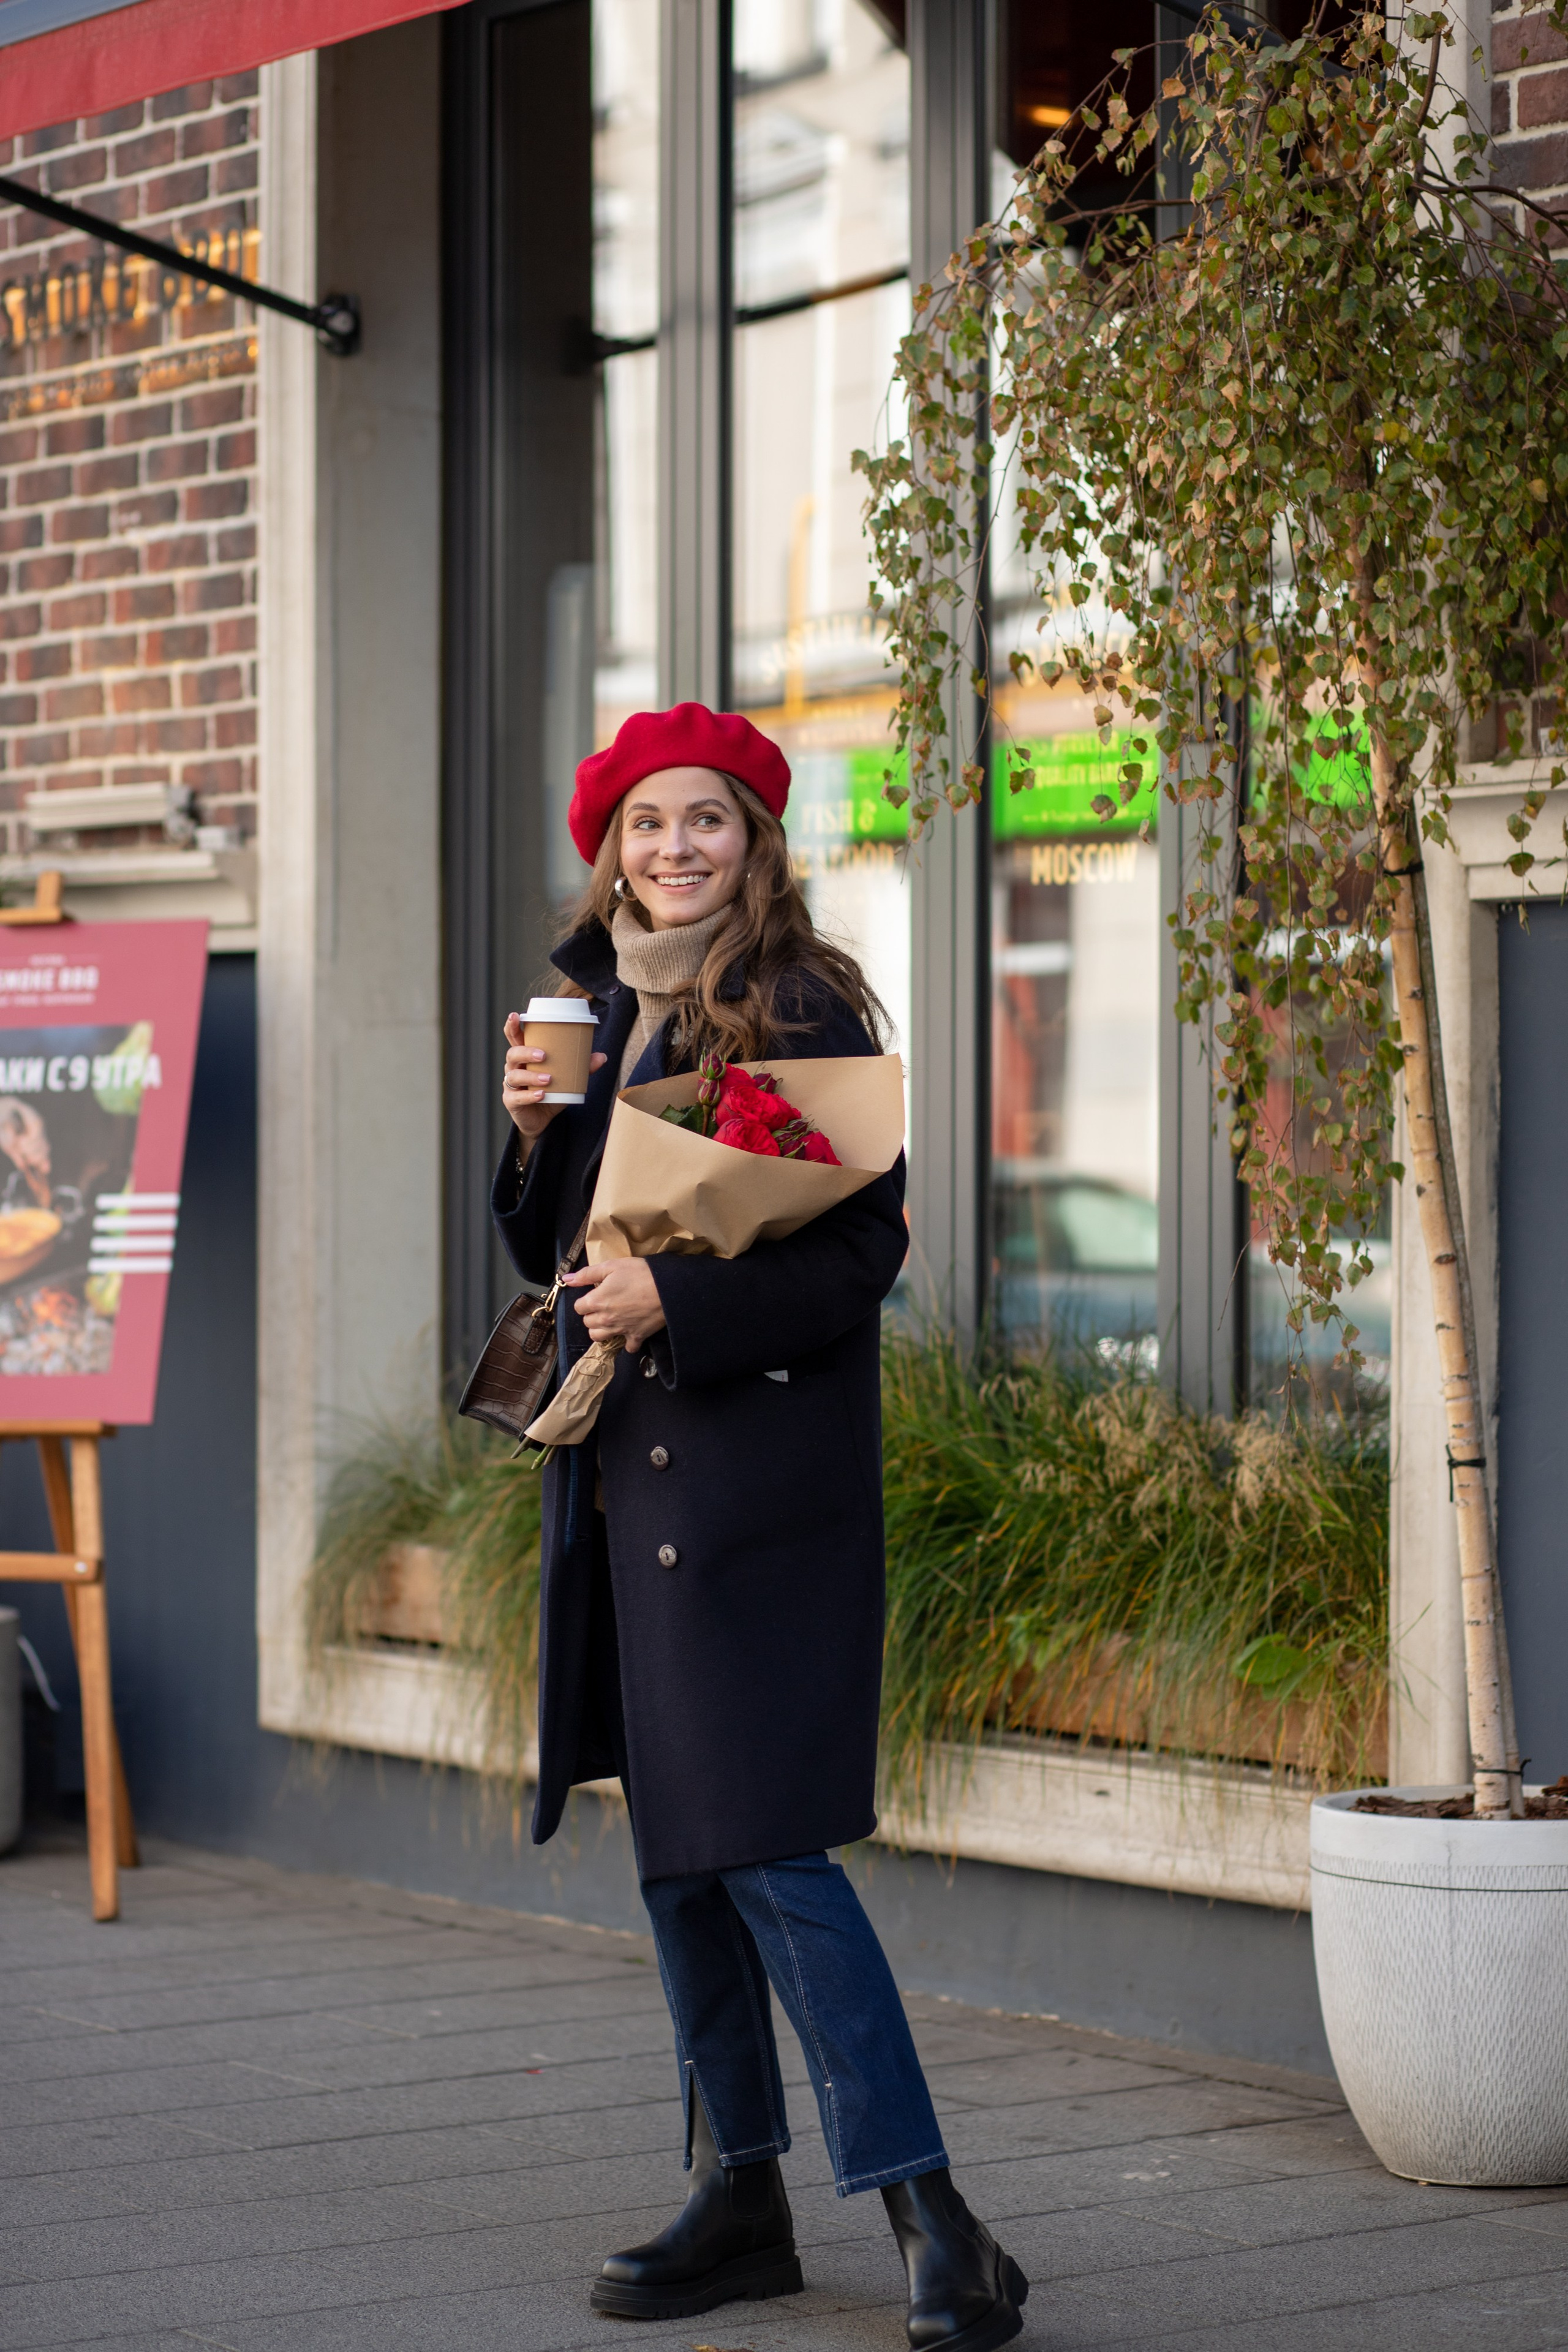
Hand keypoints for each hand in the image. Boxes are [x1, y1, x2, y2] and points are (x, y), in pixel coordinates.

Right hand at [502, 1012, 606, 1138]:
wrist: (542, 1120)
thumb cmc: (551, 1093)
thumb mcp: (567, 1079)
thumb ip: (582, 1068)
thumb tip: (602, 1056)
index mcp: (525, 1057)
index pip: (514, 1038)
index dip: (512, 1026)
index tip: (514, 1015)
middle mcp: (514, 1068)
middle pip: (512, 1054)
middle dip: (526, 1052)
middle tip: (544, 1055)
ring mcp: (510, 1086)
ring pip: (514, 1076)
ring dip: (531, 1077)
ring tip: (549, 1079)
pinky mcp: (511, 1102)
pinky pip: (517, 1098)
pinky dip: (530, 1096)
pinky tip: (542, 1095)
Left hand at [561, 1259, 665, 1353]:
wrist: (668, 1288)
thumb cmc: (640, 1273)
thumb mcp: (612, 1266)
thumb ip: (587, 1274)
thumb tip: (567, 1279)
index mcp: (596, 1301)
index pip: (578, 1308)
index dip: (586, 1300)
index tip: (596, 1294)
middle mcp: (605, 1319)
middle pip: (587, 1323)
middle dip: (592, 1314)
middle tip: (605, 1305)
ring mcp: (620, 1330)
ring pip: (599, 1337)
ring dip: (602, 1330)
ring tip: (611, 1320)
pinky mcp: (636, 1336)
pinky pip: (627, 1347)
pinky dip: (627, 1342)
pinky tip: (630, 1332)